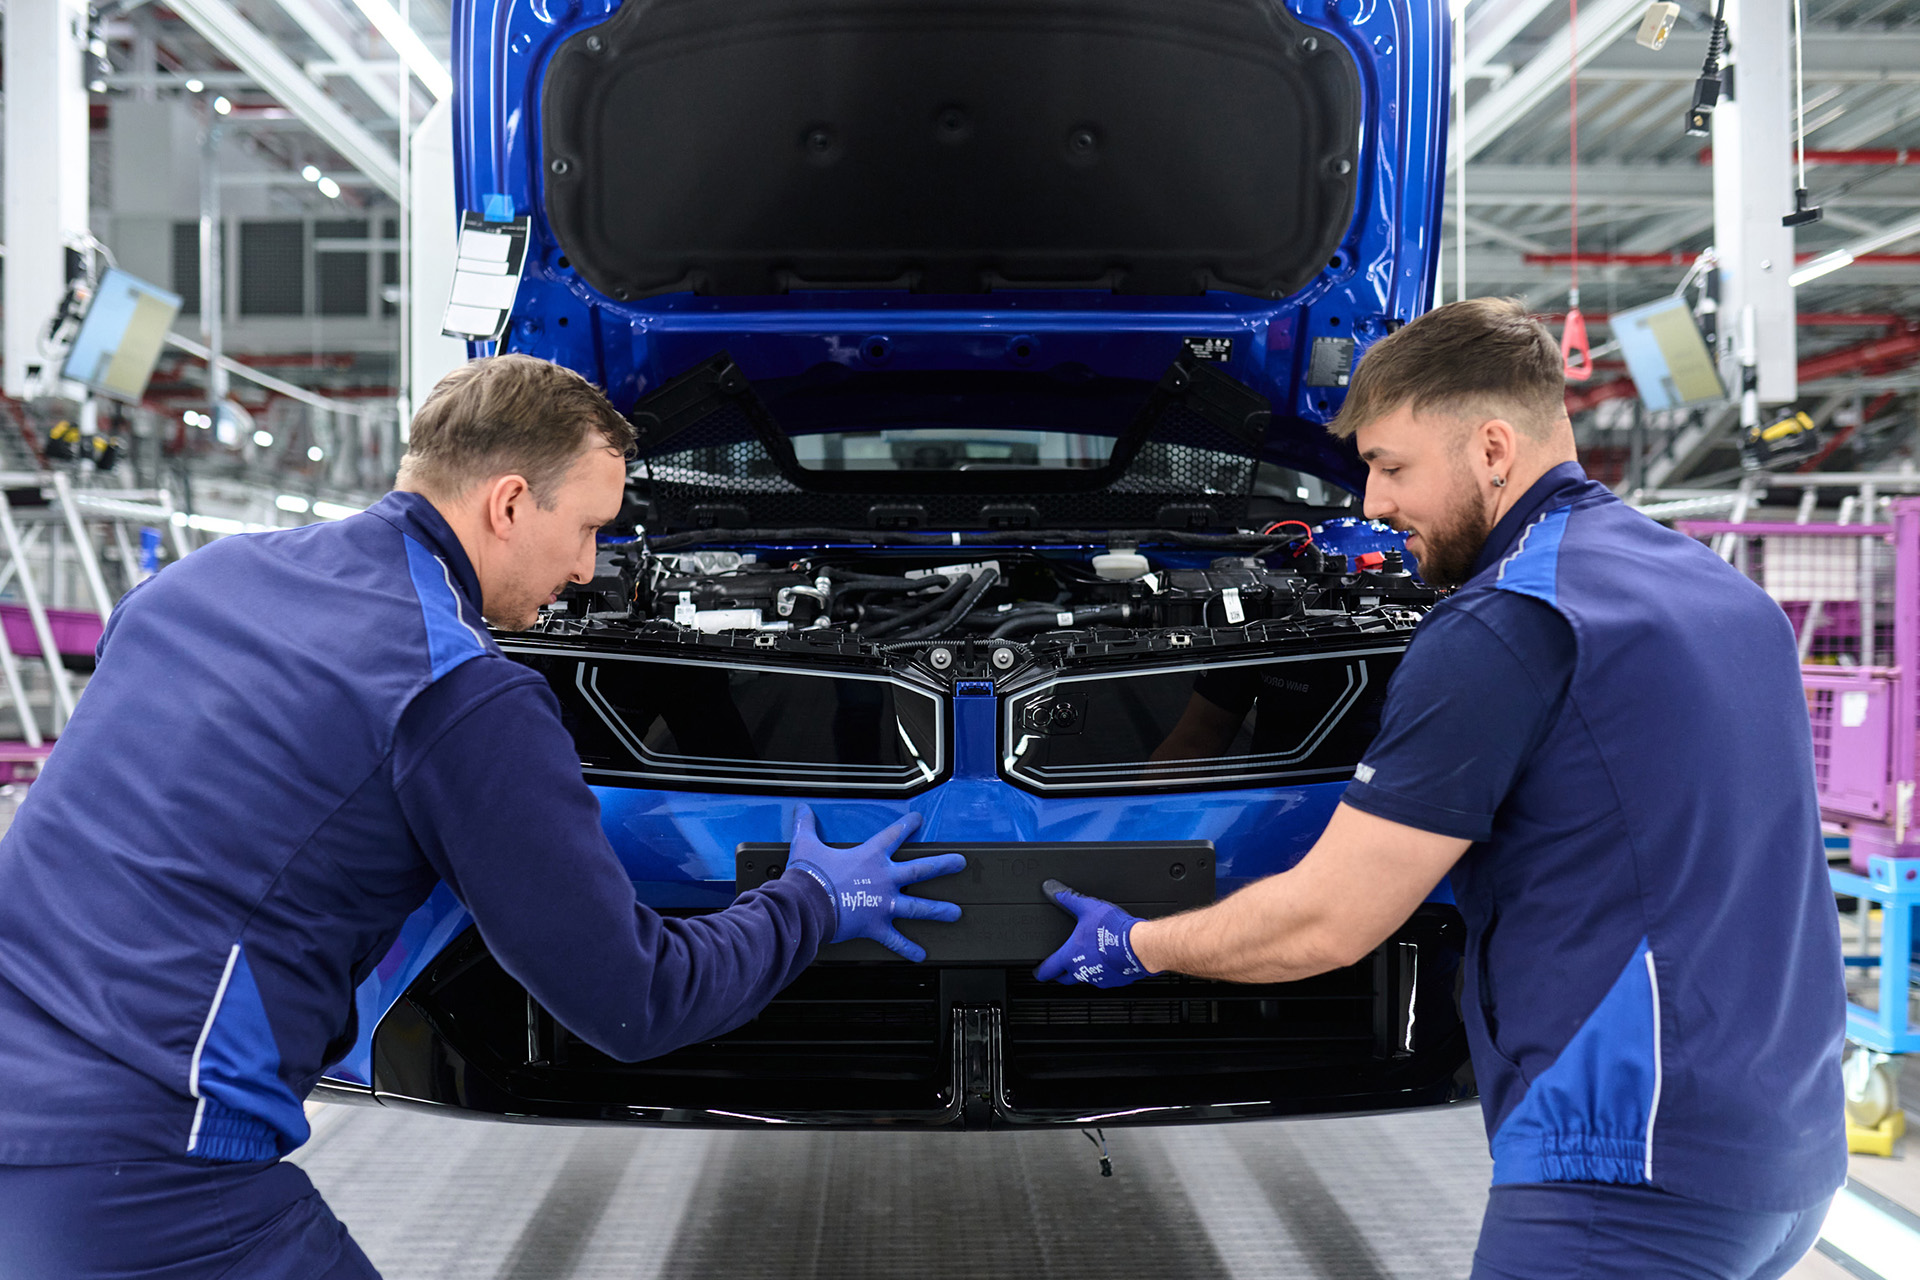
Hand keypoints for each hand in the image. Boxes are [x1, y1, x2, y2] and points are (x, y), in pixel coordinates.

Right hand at [785, 806, 964, 961]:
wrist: (807, 905)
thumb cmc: (809, 876)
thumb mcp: (806, 845)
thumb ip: (806, 826)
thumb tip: (801, 810)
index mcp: (870, 857)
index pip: (894, 835)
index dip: (907, 825)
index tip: (918, 820)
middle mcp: (884, 879)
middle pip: (921, 870)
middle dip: (943, 865)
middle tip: (961, 863)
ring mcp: (883, 904)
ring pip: (918, 907)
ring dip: (939, 910)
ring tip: (956, 913)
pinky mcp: (876, 926)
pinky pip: (896, 940)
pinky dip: (908, 948)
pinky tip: (921, 955)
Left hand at [1034, 879, 1152, 987]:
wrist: (1139, 946)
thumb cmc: (1113, 930)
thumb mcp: (1087, 908)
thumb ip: (1069, 899)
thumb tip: (1053, 890)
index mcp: (1070, 956)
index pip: (1048, 970)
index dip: (1040, 971)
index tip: (1038, 972)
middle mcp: (1082, 971)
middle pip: (1065, 979)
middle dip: (1060, 974)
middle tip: (1059, 969)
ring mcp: (1099, 978)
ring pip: (1085, 978)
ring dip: (1083, 970)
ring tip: (1088, 958)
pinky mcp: (1115, 981)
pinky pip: (1104, 978)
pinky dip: (1103, 971)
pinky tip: (1108, 960)